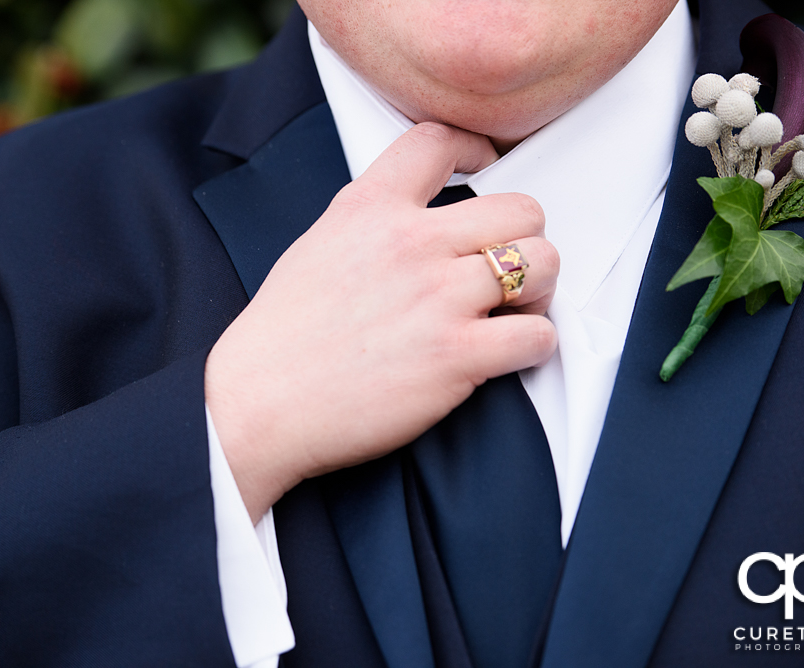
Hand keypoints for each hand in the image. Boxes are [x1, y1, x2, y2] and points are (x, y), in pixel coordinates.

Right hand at [205, 123, 558, 521]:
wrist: (260, 404)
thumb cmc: (282, 337)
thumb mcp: (317, 247)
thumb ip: (371, 222)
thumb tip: (416, 221)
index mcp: (369, 208)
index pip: (438, 141)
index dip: (475, 148)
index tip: (485, 168)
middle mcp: (411, 242)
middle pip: (521, 207)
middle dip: (524, 237)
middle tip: (505, 267)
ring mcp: (438, 298)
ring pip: (543, 263)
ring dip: (539, 289)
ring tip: (512, 310)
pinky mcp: (457, 355)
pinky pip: (538, 335)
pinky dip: (533, 344)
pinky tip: (506, 352)